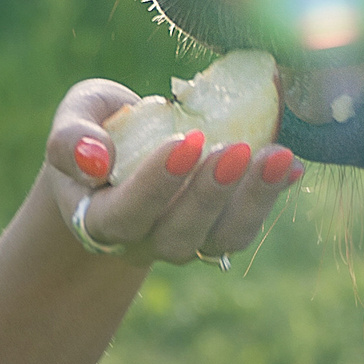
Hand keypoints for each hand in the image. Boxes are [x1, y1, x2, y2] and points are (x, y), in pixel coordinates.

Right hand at [37, 79, 301, 268]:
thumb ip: (70, 139)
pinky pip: (245, 226)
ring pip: (220, 238)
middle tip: (236, 149)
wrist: (117, 156)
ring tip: (277, 157)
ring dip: (252, 199)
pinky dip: (271, 197)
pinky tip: (293, 166)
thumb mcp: (73, 120)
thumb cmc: (94, 132)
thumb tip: (95, 159)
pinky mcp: (216, 231)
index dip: (156, 184)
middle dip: (210, 193)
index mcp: (97, 219)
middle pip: (178, 235)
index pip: (126, 215)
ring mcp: (183, 242)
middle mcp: (142, 242)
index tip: (186, 140)